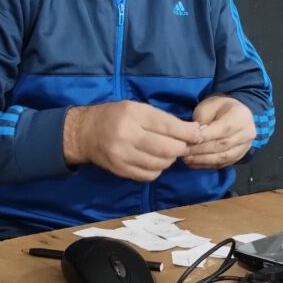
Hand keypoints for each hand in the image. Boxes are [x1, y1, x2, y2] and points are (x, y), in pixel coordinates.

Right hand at [62, 101, 201, 181]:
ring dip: (170, 159)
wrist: (84, 133)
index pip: (169, 126)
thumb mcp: (137, 108)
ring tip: (166, 152)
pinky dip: (157, 169)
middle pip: (167, 149)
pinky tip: (154, 160)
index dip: (188, 133)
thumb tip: (194, 131)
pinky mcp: (120, 170)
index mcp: (133, 115)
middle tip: (183, 145)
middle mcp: (128, 136)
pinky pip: (149, 175)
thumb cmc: (115, 115)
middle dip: (181, 148)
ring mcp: (123, 156)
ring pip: (160, 164)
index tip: (198, 134)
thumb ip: (164, 120)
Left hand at [183, 96, 255, 169]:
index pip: (224, 129)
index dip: (206, 136)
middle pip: (223, 145)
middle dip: (201, 150)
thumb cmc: (219, 107)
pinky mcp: (239, 156)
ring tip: (187, 159)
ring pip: (224, 157)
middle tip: (184, 151)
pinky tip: (194, 163)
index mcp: (241, 115)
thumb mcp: (208, 106)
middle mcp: (247, 132)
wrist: (235, 113)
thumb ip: (203, 120)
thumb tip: (196, 137)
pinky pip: (224, 164)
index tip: (189, 140)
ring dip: (203, 160)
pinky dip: (208, 165)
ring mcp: (245, 146)